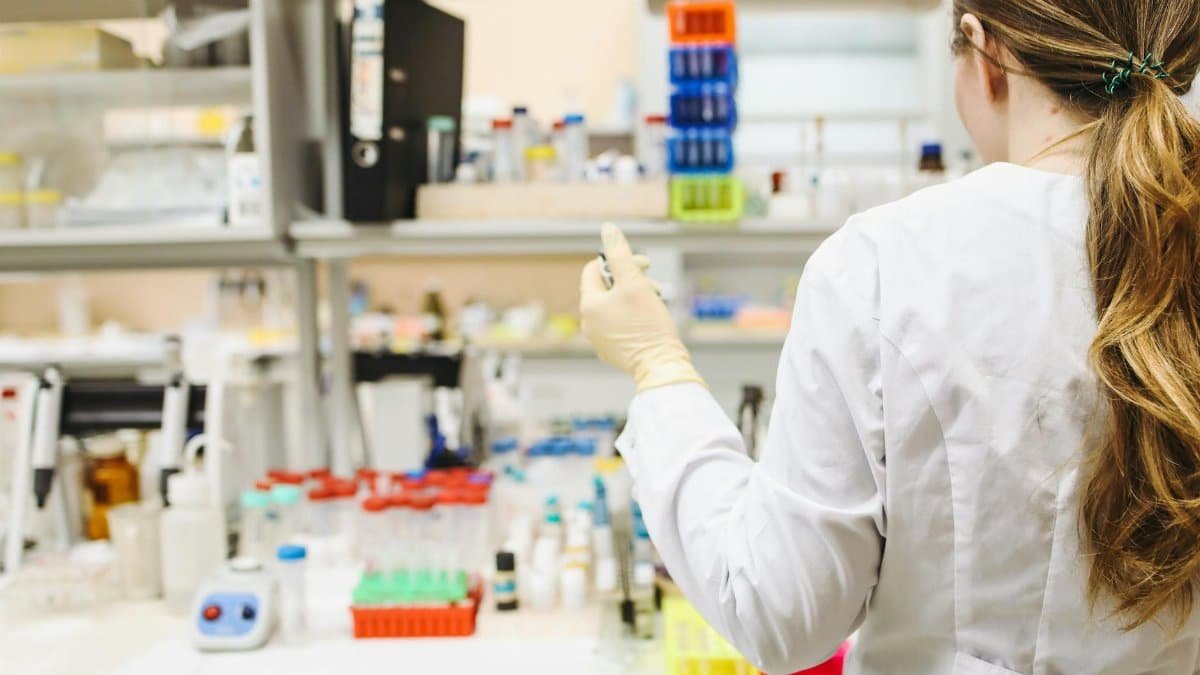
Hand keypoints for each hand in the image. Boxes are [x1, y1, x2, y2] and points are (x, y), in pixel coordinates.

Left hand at [580, 223, 704, 391]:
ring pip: (614, 307)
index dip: (619, 261)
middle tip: (653, 286)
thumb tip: (608, 228)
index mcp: (589, 305)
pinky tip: (650, 321)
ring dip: (634, 298)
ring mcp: (599, 340)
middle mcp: (588, 323)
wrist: (661, 366)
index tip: (642, 265)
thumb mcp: (635, 283)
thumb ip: (620, 254)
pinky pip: (620, 325)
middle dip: (631, 281)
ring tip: (655, 303)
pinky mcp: (612, 352)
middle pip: (606, 288)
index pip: (594, 270)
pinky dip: (634, 318)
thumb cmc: (648, 325)